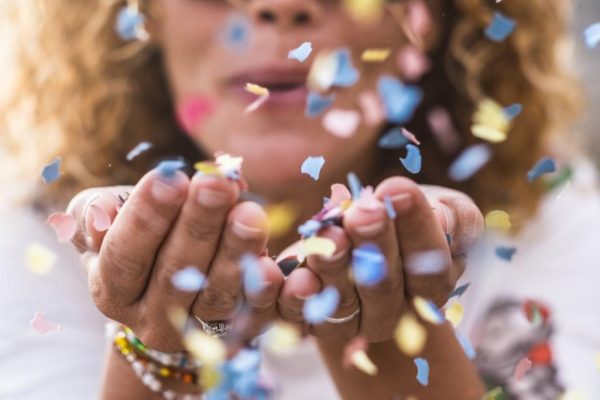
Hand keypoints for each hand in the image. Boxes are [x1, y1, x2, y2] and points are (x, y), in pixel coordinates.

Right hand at [67, 169, 283, 350]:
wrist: (171, 285)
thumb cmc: (139, 236)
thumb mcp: (107, 221)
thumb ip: (95, 212)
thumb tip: (103, 211)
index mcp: (112, 291)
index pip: (124, 255)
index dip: (146, 218)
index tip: (171, 177)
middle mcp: (151, 319)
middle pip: (175, 274)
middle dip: (198, 224)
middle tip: (218, 183)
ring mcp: (196, 333)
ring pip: (217, 296)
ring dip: (236, 252)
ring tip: (251, 212)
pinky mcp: (236, 335)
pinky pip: (254, 315)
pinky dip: (265, 291)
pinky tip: (275, 264)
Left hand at [276, 177, 482, 342]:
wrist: (367, 238)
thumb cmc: (410, 217)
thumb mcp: (444, 209)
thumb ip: (453, 216)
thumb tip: (443, 216)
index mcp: (432, 283)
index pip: (430, 263)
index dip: (416, 227)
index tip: (397, 188)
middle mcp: (395, 311)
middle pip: (385, 286)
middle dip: (374, 244)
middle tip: (364, 211)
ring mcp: (353, 320)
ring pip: (343, 302)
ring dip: (334, 267)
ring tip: (329, 232)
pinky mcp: (313, 320)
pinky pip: (302, 318)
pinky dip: (296, 299)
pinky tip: (293, 276)